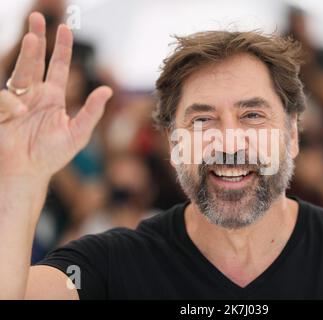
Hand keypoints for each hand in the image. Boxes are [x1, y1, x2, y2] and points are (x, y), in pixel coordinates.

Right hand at [0, 12, 111, 178]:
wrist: (27, 173)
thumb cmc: (52, 156)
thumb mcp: (78, 134)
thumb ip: (91, 112)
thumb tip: (107, 90)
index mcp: (53, 98)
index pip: (58, 67)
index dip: (61, 48)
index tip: (65, 29)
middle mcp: (34, 94)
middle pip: (35, 60)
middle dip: (37, 38)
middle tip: (37, 16)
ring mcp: (16, 100)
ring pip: (20, 70)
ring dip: (26, 53)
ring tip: (33, 37)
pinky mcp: (1, 111)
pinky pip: (4, 99)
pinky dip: (10, 103)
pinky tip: (17, 115)